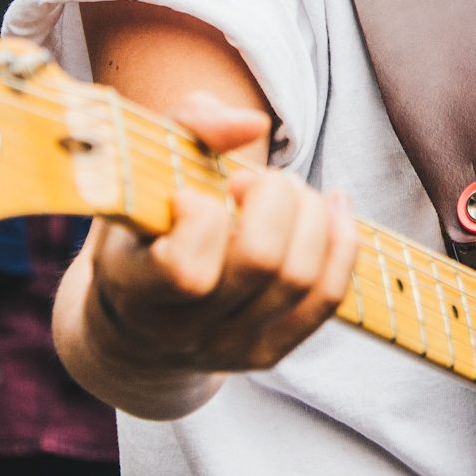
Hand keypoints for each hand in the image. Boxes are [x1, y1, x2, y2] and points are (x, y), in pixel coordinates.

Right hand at [85, 91, 360, 376]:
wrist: (138, 313)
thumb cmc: (148, 217)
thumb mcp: (147, 162)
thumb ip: (191, 123)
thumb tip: (252, 125)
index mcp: (134, 287)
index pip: (187, 270)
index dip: (204, 216)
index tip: (193, 192)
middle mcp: (179, 330)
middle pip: (261, 262)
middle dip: (275, 197)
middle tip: (253, 181)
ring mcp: (227, 348)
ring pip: (301, 277)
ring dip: (310, 213)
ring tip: (285, 192)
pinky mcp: (268, 352)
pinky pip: (326, 298)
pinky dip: (342, 242)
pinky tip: (332, 206)